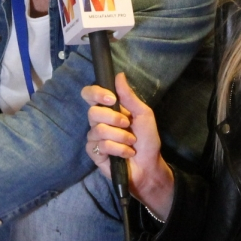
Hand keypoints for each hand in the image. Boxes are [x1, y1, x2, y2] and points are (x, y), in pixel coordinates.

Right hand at [82, 72, 174, 218]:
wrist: (150, 165)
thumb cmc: (147, 139)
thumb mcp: (143, 114)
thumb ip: (129, 96)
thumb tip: (119, 74)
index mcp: (108, 109)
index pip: (90, 94)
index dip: (96, 93)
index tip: (112, 99)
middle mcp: (99, 121)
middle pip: (93, 112)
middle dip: (113, 118)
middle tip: (128, 124)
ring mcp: (95, 138)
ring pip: (98, 130)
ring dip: (120, 137)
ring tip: (131, 142)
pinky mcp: (95, 153)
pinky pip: (101, 146)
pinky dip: (118, 149)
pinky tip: (127, 153)